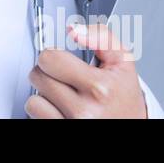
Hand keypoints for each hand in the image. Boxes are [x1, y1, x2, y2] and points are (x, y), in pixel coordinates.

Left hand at [24, 23, 147, 118]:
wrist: (131, 125)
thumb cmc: (123, 98)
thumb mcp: (122, 63)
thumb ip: (102, 37)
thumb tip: (74, 30)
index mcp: (99, 88)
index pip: (50, 59)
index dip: (54, 56)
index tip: (62, 61)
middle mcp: (83, 111)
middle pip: (38, 76)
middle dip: (49, 74)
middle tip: (66, 79)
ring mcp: (70, 125)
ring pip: (33, 100)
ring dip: (45, 96)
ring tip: (64, 96)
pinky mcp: (59, 132)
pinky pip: (34, 116)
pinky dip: (44, 111)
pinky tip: (61, 109)